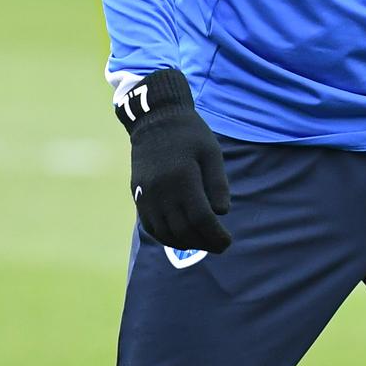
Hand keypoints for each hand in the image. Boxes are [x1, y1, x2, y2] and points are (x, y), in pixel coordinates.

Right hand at [115, 68, 231, 252]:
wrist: (155, 120)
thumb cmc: (190, 134)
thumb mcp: (212, 152)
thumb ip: (217, 183)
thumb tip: (222, 213)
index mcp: (182, 177)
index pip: (200, 217)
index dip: (215, 234)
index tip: (228, 241)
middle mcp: (160, 190)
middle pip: (182, 229)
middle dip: (204, 242)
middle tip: (221, 246)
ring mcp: (145, 194)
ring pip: (165, 232)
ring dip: (185, 244)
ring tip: (204, 243)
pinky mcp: (137, 195)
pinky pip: (150, 225)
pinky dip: (166, 237)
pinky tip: (181, 238)